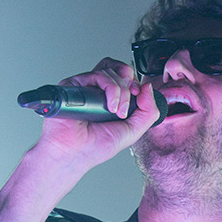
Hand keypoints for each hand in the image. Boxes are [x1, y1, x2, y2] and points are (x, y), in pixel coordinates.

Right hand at [36, 57, 160, 165]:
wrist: (73, 152)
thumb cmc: (94, 147)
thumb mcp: (132, 132)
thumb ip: (148, 112)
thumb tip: (148, 87)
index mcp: (113, 99)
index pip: (128, 79)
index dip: (136, 84)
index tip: (138, 98)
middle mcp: (100, 91)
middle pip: (121, 69)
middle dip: (130, 85)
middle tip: (128, 104)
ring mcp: (88, 85)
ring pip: (111, 71)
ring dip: (120, 91)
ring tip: (115, 111)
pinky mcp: (76, 83)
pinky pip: (98, 74)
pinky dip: (110, 88)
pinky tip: (108, 105)